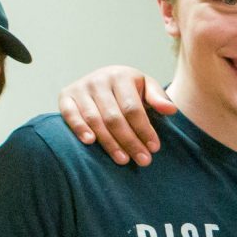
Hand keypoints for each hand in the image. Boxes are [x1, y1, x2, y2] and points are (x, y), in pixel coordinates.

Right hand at [56, 66, 170, 165]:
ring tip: (123, 160)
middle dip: (130, 141)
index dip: (144, 129)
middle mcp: (98, 80)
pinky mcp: (65, 96)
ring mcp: (80, 88)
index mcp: (120, 76)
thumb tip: (171, 110)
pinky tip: (90, 142)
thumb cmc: (129, 89)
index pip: (133, 108)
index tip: (154, 148)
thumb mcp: (146, 87)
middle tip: (143, 160)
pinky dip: (79, 128)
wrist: (103, 80)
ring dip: (109, 142)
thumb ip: (158, 98)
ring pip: (95, 120)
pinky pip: (70, 115)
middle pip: (115, 117)